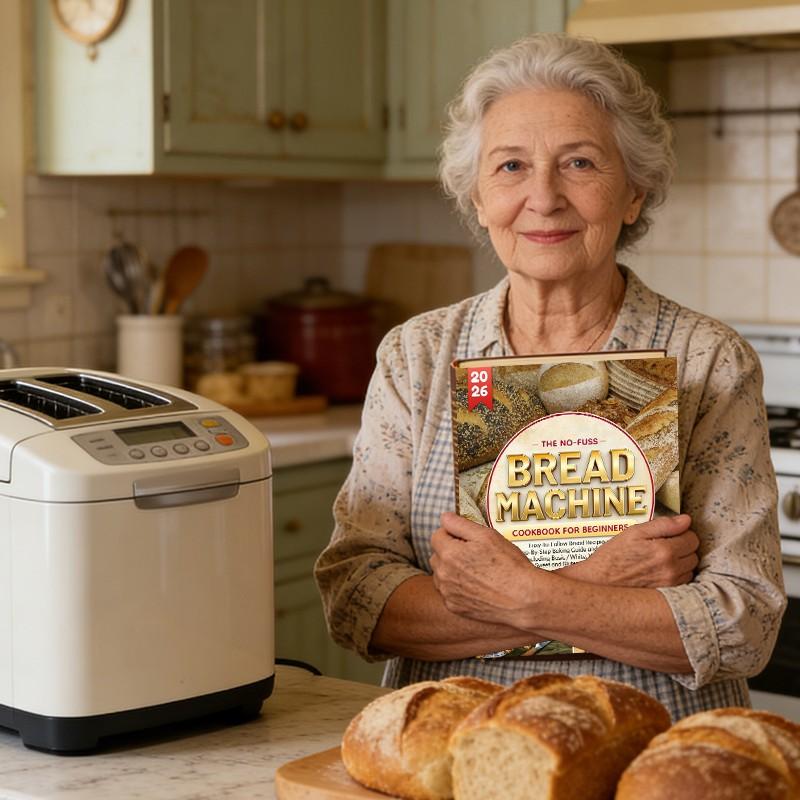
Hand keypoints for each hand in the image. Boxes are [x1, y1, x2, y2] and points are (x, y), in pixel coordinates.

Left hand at [430, 511, 536, 626]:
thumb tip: (444, 517)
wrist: (523, 600)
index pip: (437, 535)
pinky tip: (475, 586)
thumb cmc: (509, 566)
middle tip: (473, 554)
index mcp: (449, 553)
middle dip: (450, 551)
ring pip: (441, 574)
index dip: (452, 533)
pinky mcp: (454, 607)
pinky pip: (448, 592)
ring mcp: (448, 593)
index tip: (467, 539)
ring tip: (476, 571)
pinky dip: (456, 587)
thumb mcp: (487, 536)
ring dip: (451, 570)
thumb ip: (460, 524)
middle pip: (437, 555)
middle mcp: (443, 574)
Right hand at [562, 514, 698, 588]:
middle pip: (694, 554)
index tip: (669, 533)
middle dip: (683, 547)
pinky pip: (684, 583)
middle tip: (664, 545)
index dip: (681, 532)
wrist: (599, 583)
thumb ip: (662, 525)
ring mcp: (671, 585)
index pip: (692, 537)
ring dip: (682, 562)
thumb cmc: (612, 557)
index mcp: (664, 550)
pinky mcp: (668, 596)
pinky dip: (677, 576)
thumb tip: (685, 520)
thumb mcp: (633, 533)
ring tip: (661, 559)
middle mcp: (671, 570)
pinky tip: (661, 572)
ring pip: (691, 569)